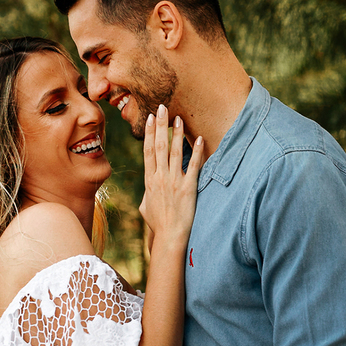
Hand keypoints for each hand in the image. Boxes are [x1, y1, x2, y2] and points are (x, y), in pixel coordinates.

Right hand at [139, 104, 204, 251]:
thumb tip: (147, 190)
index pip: (148, 151)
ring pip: (175, 153)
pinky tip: (199, 139)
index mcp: (149, 181)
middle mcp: (160, 178)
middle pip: (159, 147)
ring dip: (177, 134)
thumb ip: (146, 194)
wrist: (170, 237)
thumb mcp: (145, 207)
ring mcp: (174, 182)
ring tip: (179, 118)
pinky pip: (193, 166)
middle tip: (161, 108)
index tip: (150, 119)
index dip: (150, 133)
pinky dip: (197, 152)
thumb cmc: (158, 225)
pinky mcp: (188, 188)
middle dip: (161, 126)